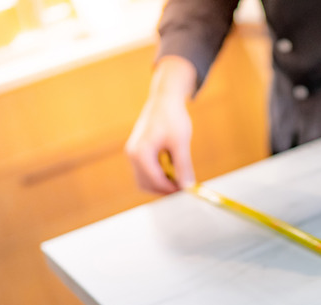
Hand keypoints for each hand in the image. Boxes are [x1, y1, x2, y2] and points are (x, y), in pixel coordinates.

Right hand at [126, 56, 197, 192]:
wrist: (164, 99)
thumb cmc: (172, 117)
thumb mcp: (181, 143)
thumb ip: (183, 167)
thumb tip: (188, 186)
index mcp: (140, 153)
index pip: (155, 180)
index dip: (171, 188)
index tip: (187, 190)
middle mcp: (132, 154)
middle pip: (146, 184)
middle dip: (164, 188)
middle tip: (183, 185)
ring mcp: (132, 153)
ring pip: (144, 179)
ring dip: (161, 182)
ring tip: (179, 175)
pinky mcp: (137, 152)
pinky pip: (145, 171)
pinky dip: (158, 174)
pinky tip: (172, 166)